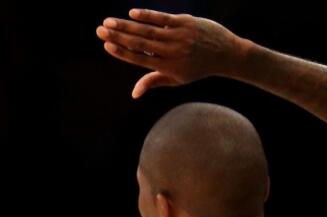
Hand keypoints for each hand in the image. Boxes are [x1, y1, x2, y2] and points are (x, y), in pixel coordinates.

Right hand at [96, 10, 245, 98]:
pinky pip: (163, 18)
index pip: (140, 59)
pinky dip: (147, 15)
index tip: (107, 45)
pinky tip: (132, 13)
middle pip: (140, 43)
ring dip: (126, 25)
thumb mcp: (177, 79)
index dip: (122, 52)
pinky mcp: (186, 22)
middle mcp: (172, 52)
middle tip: (100, 30)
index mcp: (168, 67)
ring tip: (109, 21)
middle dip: (118, 36)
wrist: (227, 54)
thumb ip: (154, 81)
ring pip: (148, 30)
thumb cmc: (198, 68)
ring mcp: (179, 36)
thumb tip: (134, 93)